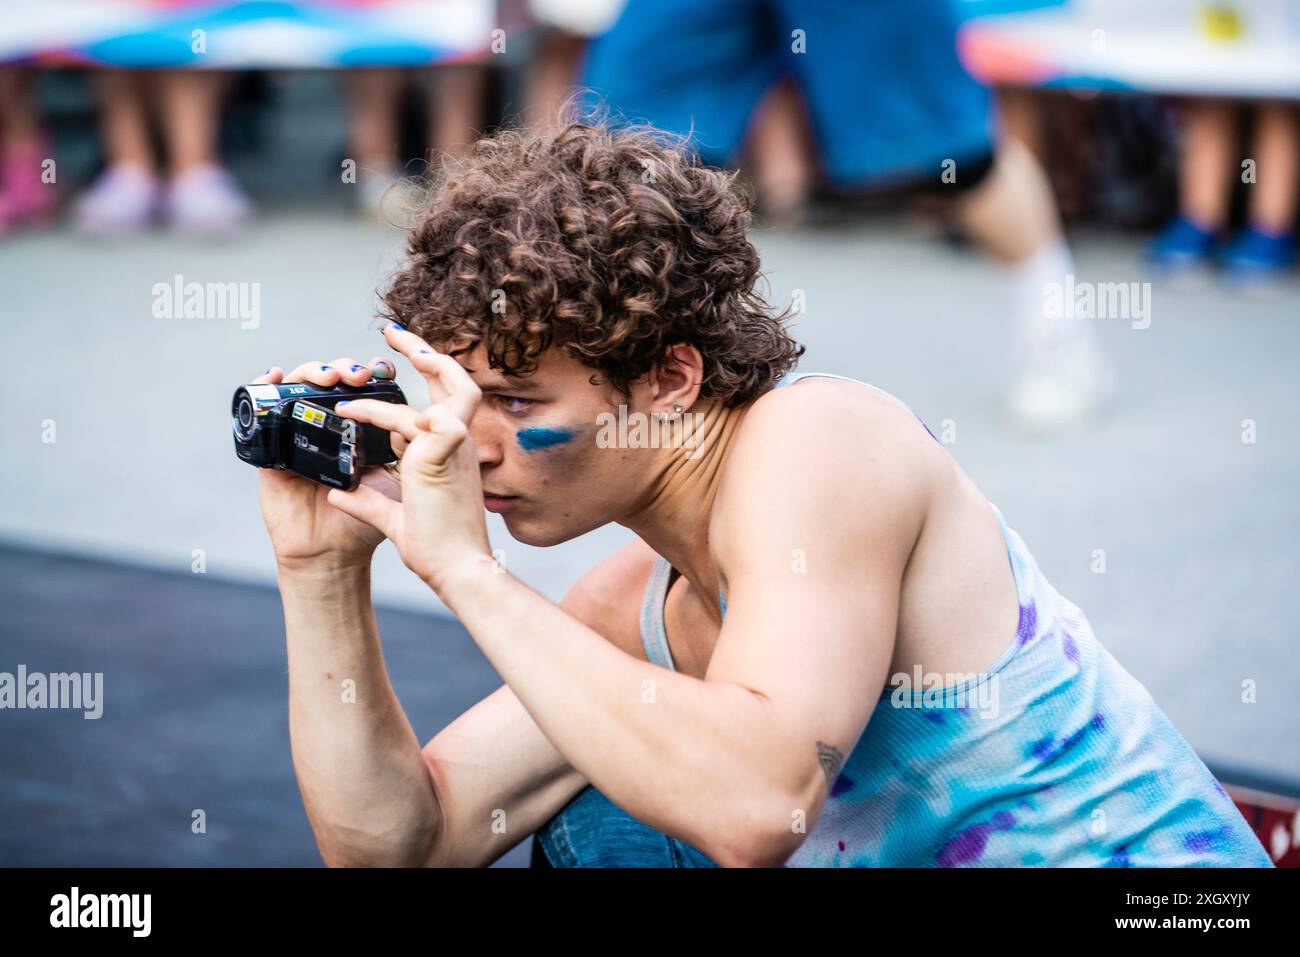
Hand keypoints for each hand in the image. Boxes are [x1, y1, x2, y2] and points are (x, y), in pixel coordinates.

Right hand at [251, 355, 402, 570]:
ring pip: (301, 388)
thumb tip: (426, 415)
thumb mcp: (397, 484)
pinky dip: (266, 388)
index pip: (366, 389)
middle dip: (346, 369)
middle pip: (334, 382)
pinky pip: (264, 412)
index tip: (383, 369)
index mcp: (360, 433)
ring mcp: (298, 436)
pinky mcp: (272, 451)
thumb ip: (414, 454)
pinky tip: (277, 377)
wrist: (332, 558)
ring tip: (329, 377)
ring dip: (314, 372)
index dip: (374, 373)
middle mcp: (329, 429)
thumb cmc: (363, 524)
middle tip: (358, 375)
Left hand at [324, 325, 492, 590]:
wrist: (456, 570)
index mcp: (452, 454)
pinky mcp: (443, 452)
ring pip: (449, 387)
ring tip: (391, 343)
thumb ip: (369, 501)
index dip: (426, 379)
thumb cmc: (437, 550)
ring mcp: (456, 446)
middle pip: (456, 382)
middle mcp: (459, 444)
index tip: (397, 365)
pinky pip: (405, 420)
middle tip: (395, 334)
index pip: (443, 403)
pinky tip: (346, 412)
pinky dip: (374, 414)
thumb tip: (340, 493)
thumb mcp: (394, 517)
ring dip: (422, 360)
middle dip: (428, 353)